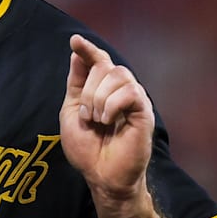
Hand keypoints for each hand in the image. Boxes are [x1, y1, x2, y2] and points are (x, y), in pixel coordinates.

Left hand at [60, 34, 155, 204]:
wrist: (101, 176)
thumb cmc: (87, 149)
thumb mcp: (71, 112)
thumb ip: (76, 83)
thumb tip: (78, 52)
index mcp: (104, 90)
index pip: (99, 61)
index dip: (88, 49)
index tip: (75, 41)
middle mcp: (121, 90)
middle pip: (106, 66)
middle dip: (88, 89)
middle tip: (87, 115)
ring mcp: (135, 100)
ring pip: (118, 75)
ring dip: (99, 98)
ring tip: (97, 120)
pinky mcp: (145, 112)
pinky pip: (130, 92)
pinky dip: (112, 105)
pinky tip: (109, 120)